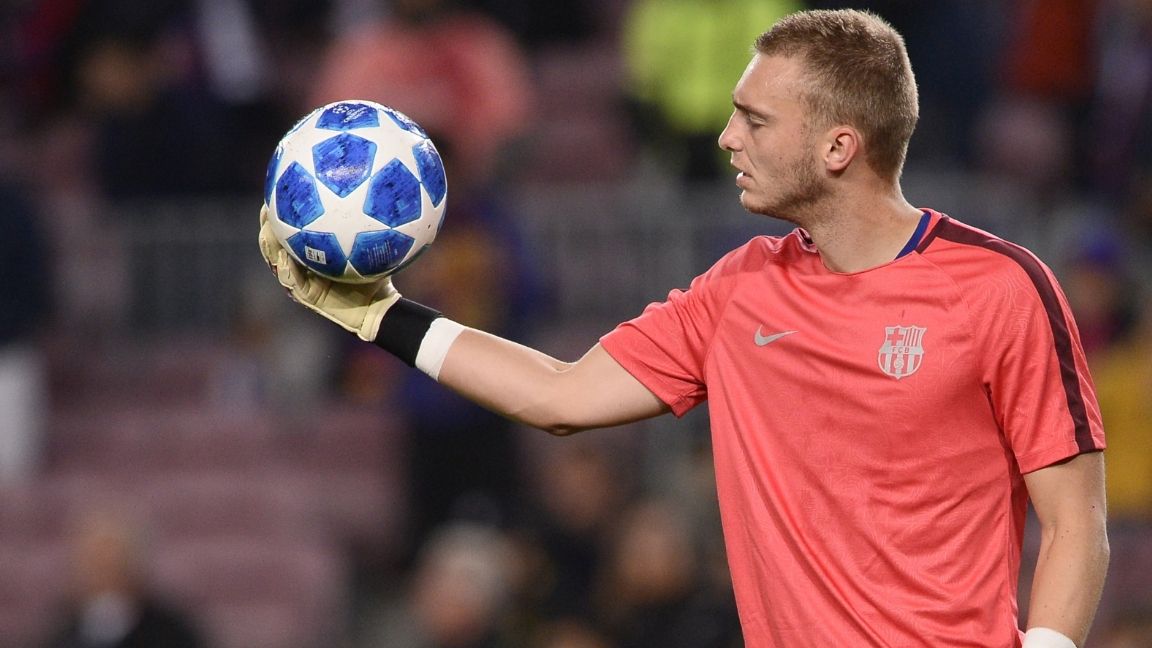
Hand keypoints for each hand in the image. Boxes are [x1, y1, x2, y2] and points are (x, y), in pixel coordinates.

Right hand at [258, 205, 399, 340]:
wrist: (380, 305)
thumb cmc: (378, 273)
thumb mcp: (373, 243)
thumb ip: (367, 220)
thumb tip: (372, 187)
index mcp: (311, 254)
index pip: (288, 230)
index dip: (278, 214)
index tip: (276, 191)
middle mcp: (302, 267)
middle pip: (275, 245)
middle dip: (267, 227)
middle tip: (266, 208)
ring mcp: (302, 283)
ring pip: (277, 263)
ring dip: (270, 247)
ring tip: (268, 232)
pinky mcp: (309, 298)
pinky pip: (293, 283)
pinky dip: (287, 270)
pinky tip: (285, 257)